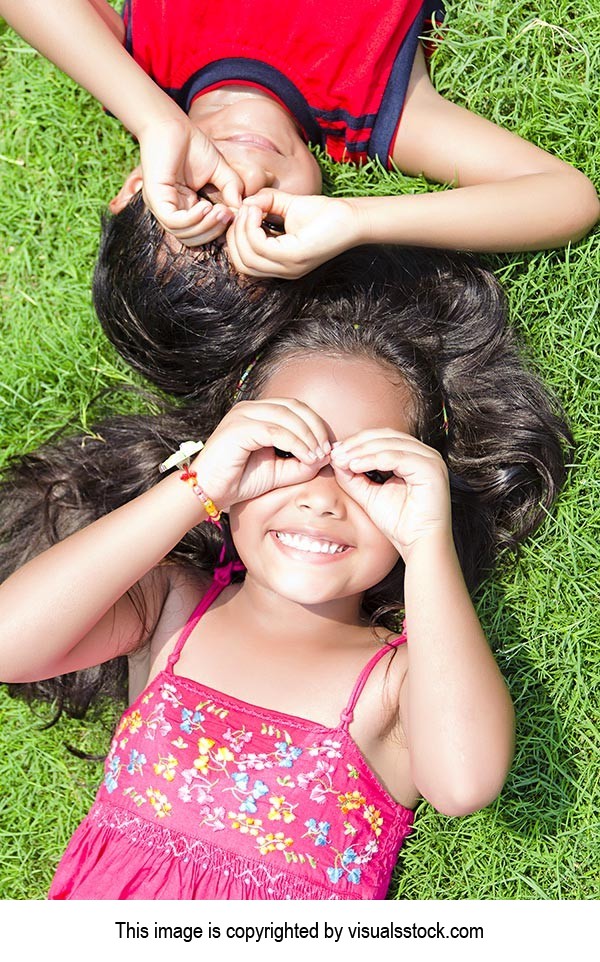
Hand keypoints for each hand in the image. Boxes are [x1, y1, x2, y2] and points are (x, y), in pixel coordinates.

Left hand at [138, 118, 243, 244]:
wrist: (172, 124)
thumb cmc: (193, 145)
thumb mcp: (220, 171)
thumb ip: (231, 189)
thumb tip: (240, 209)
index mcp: (186, 207)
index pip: (202, 232)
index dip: (220, 230)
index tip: (236, 215)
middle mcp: (172, 211)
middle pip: (193, 239)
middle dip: (214, 231)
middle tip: (229, 215)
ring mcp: (161, 206)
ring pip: (183, 234)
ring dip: (206, 226)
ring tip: (221, 211)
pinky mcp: (155, 199)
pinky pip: (174, 221)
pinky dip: (193, 219)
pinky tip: (206, 206)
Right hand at [190, 399, 331, 509]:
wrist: (208, 493)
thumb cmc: (239, 482)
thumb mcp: (278, 472)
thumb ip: (301, 463)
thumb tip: (324, 457)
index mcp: (258, 413)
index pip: (295, 408)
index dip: (316, 425)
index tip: (328, 448)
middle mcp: (249, 408)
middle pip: (294, 407)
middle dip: (316, 428)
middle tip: (327, 451)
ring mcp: (242, 415)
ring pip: (287, 416)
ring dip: (308, 436)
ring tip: (319, 457)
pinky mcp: (238, 428)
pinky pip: (275, 432)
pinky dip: (296, 444)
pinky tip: (307, 458)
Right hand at [225, 190, 358, 277]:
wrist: (352, 217)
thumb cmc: (324, 213)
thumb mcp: (287, 206)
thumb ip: (264, 204)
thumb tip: (243, 203)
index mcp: (280, 264)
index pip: (242, 262)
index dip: (235, 237)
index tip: (243, 212)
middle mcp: (284, 271)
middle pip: (240, 263)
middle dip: (234, 234)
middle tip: (245, 210)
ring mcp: (289, 267)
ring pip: (246, 257)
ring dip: (242, 230)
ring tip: (252, 209)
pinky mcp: (295, 257)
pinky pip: (260, 247)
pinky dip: (252, 227)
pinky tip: (259, 210)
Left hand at [330, 431, 451, 559]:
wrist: (418, 544)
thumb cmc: (399, 522)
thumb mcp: (369, 494)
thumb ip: (353, 476)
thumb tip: (336, 458)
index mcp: (413, 456)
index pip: (382, 438)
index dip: (357, 442)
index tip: (334, 452)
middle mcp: (425, 453)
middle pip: (385, 436)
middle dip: (357, 443)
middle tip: (335, 453)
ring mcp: (430, 459)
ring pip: (390, 444)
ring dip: (362, 450)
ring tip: (342, 460)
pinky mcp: (431, 469)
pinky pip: (397, 457)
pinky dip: (374, 459)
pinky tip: (355, 466)